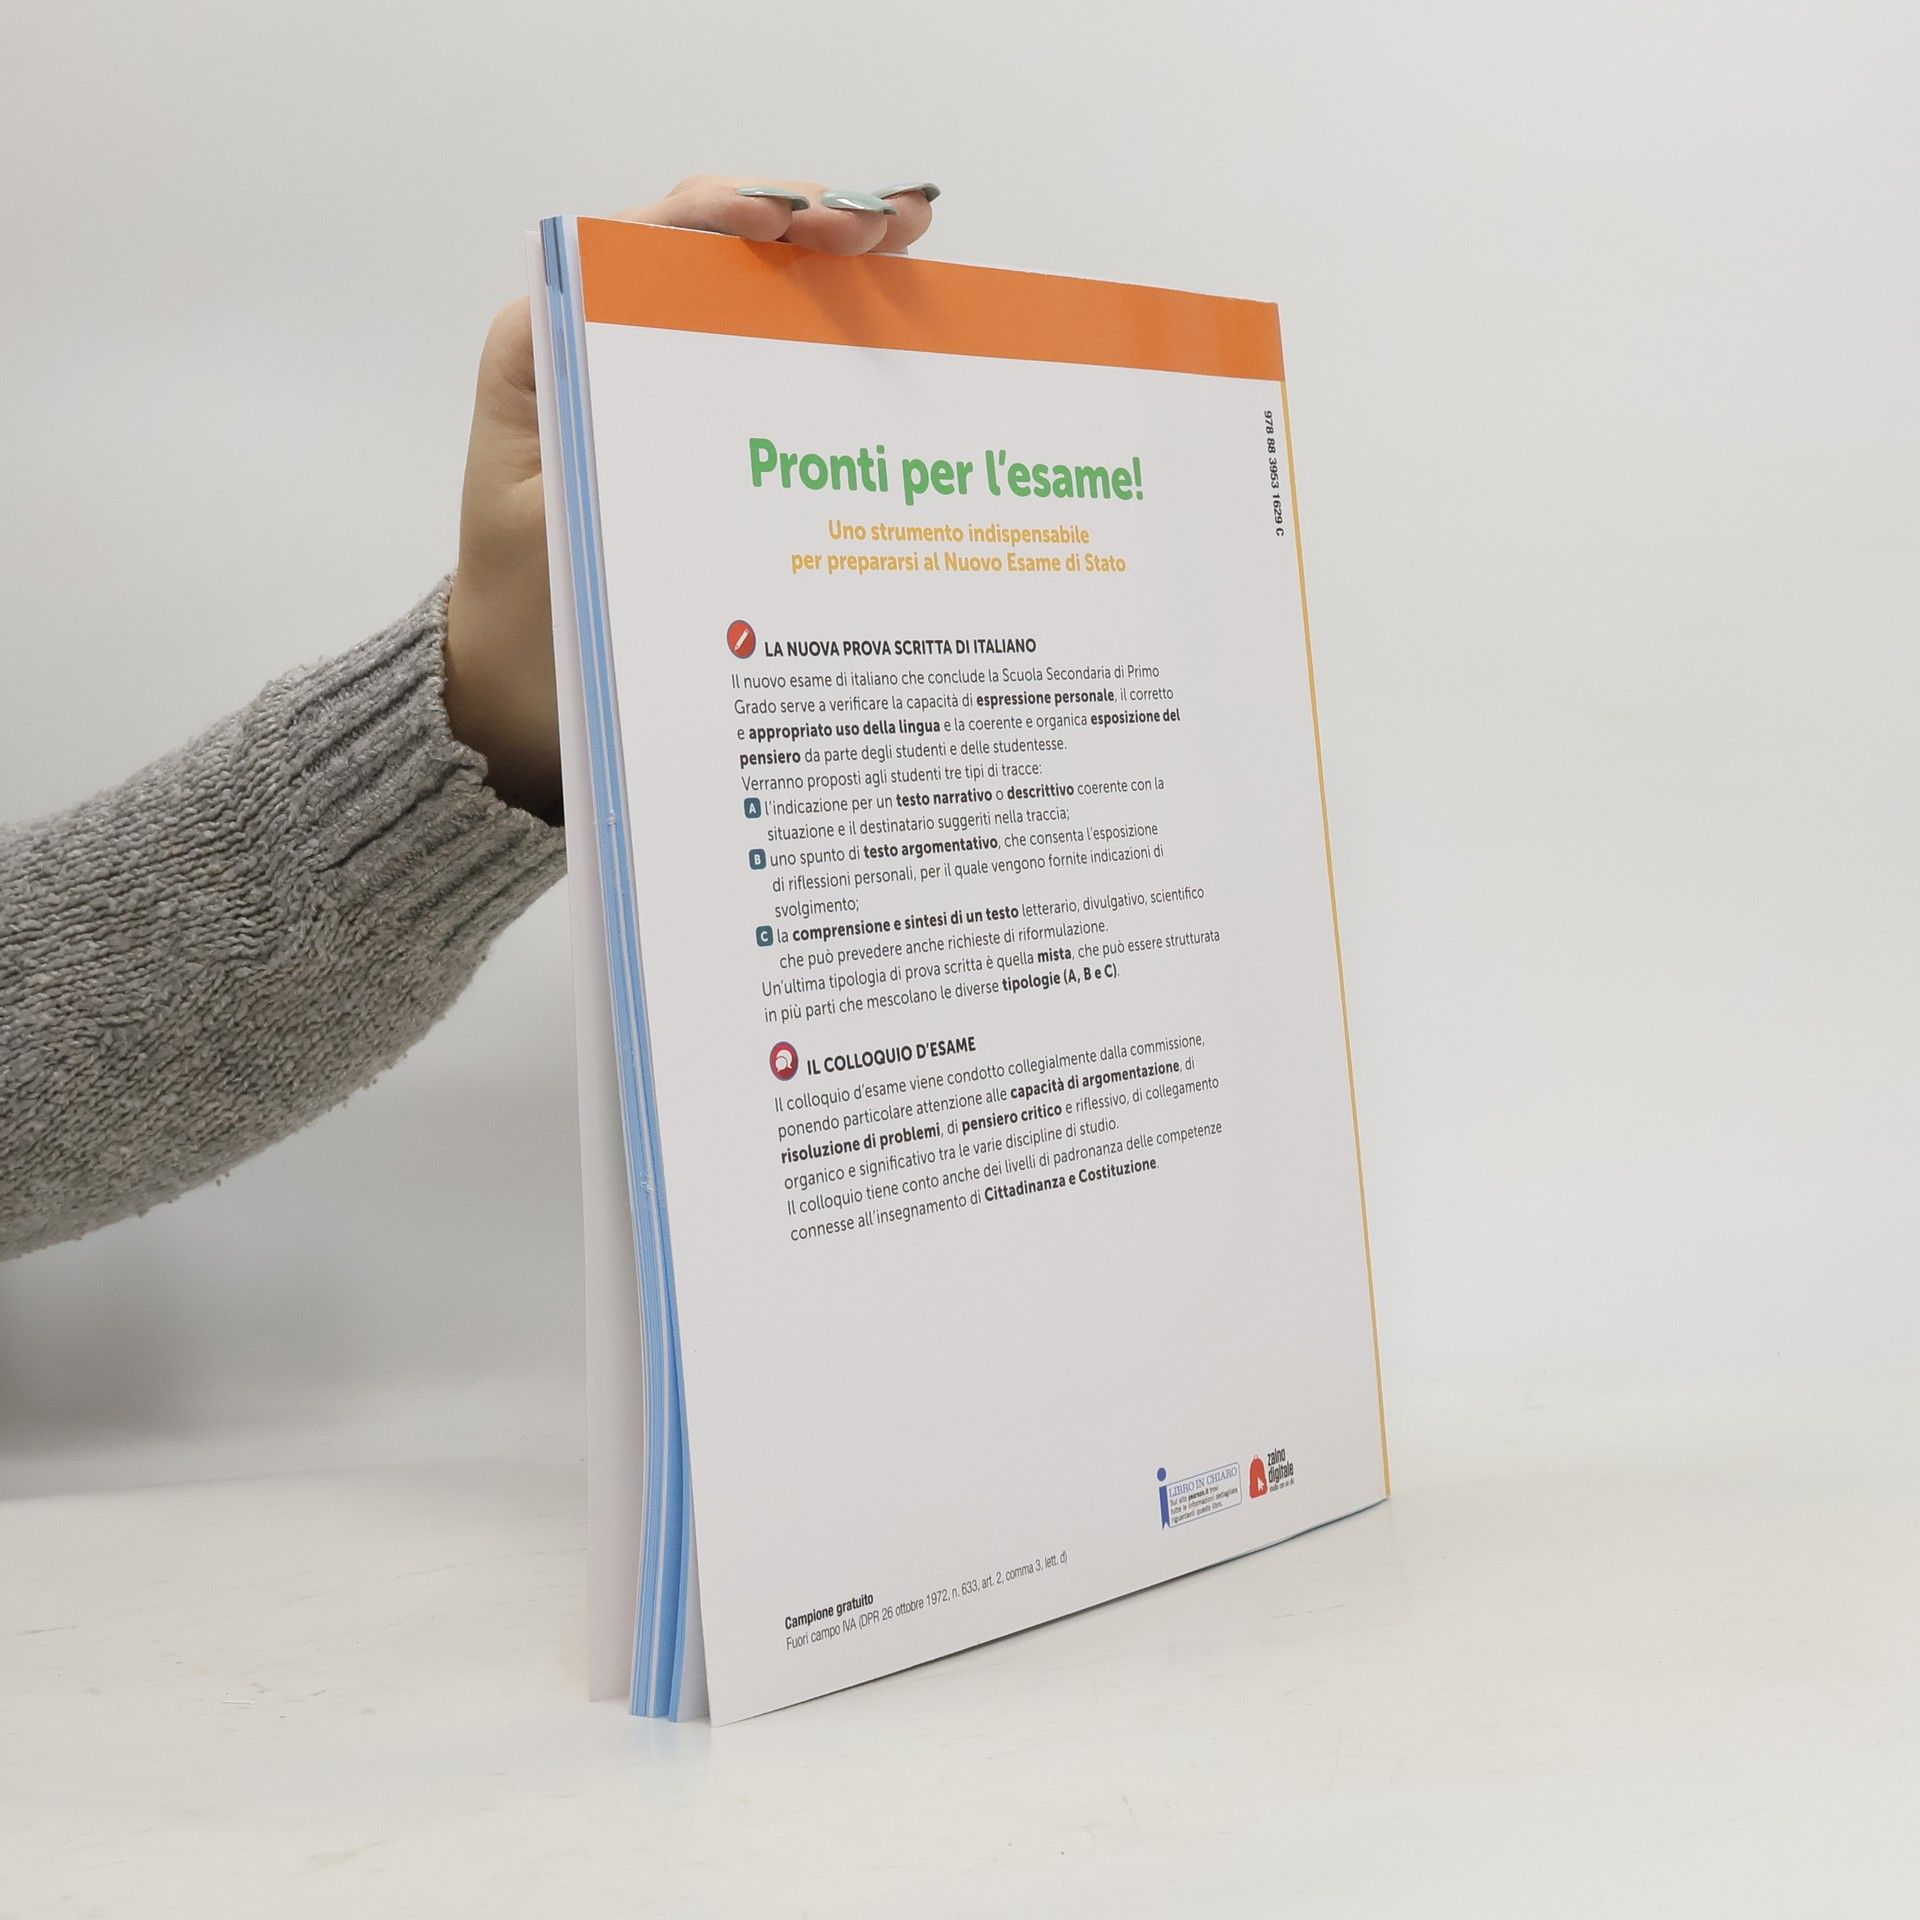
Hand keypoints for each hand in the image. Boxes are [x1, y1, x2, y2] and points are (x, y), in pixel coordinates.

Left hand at [443, 175, 939, 817]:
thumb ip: (586, 440)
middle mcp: (615, 348)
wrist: (526, 694)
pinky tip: (900, 329)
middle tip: (894, 227)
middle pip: (724, 250)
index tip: (798, 219)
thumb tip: (668, 364)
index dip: (735, 211)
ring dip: (838, 269)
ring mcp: (670, 390)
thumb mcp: (542, 522)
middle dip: (812, 221)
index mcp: (557, 344)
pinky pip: (777, 369)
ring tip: (911, 245)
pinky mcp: (708, 439)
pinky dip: (839, 342)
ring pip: (760, 299)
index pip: (654, 238)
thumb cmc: (525, 615)